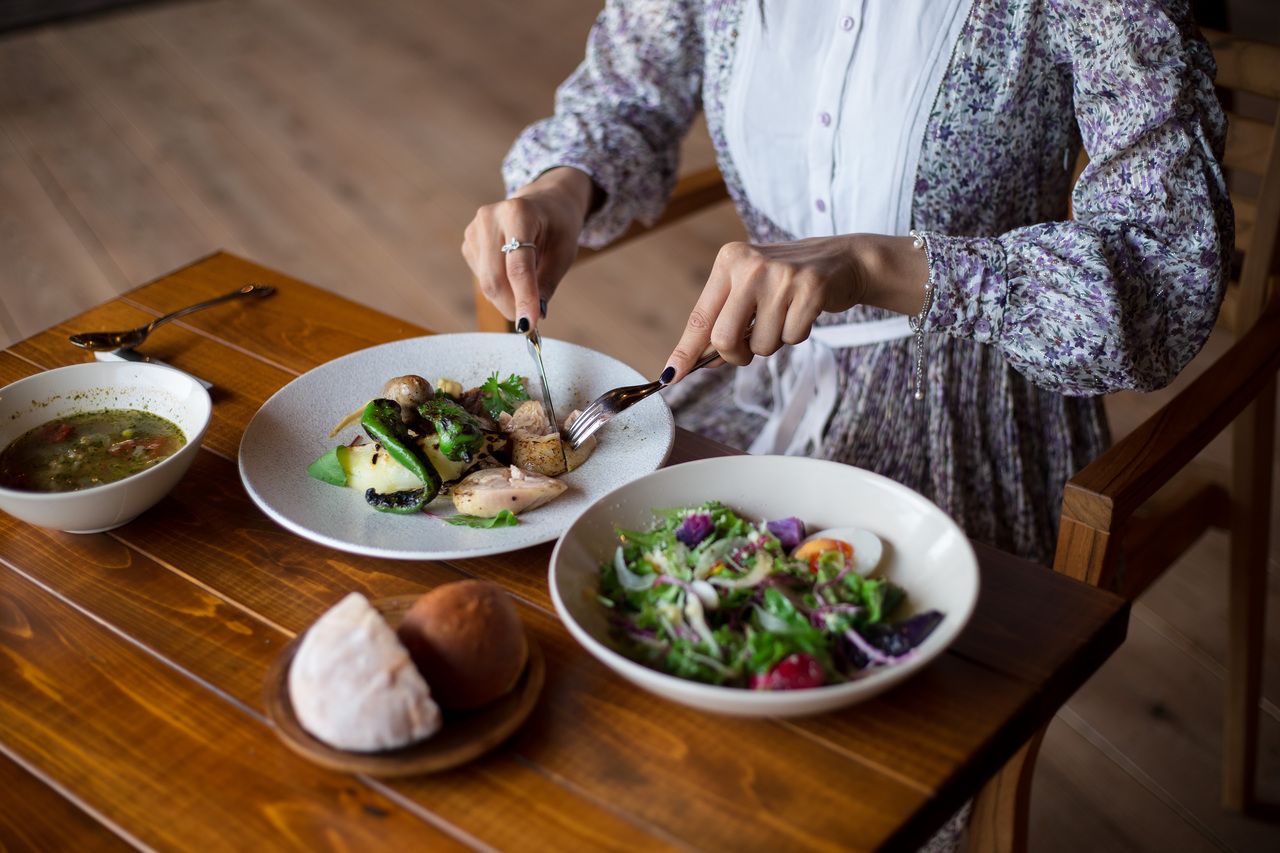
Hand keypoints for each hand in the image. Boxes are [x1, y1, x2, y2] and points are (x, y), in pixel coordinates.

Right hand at [462, 167, 594, 329]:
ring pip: (486, 283)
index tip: (529, 325)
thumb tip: (534, 315)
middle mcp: (490, 218)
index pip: (518, 266)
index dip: (524, 298)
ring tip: (528, 290)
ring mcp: (474, 230)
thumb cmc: (558, 226)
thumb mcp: (564, 253)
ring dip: (507, 300)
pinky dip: (500, 289)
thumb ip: (548, 283)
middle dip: (513, 306)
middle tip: (531, 320)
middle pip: (495, 279)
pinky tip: (513, 275)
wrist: (544, 203)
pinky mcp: (468, 243)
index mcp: (518, 212)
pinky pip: (481, 279)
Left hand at [661, 234, 927, 381]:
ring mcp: (781, 275)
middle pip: (724, 339)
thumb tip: (696, 363)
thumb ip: (722, 321)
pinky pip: (792, 338)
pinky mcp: (810, 288)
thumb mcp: (747, 291)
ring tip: (785, 316)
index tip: (670, 377)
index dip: (685, 352)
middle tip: (751, 346)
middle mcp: (750, 265)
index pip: (700, 317)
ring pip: (761, 345)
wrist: (840, 261)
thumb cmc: (785, 283)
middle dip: (737, 355)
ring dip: (774, 342)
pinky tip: (804, 312)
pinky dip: (798, 335)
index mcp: (728, 262)